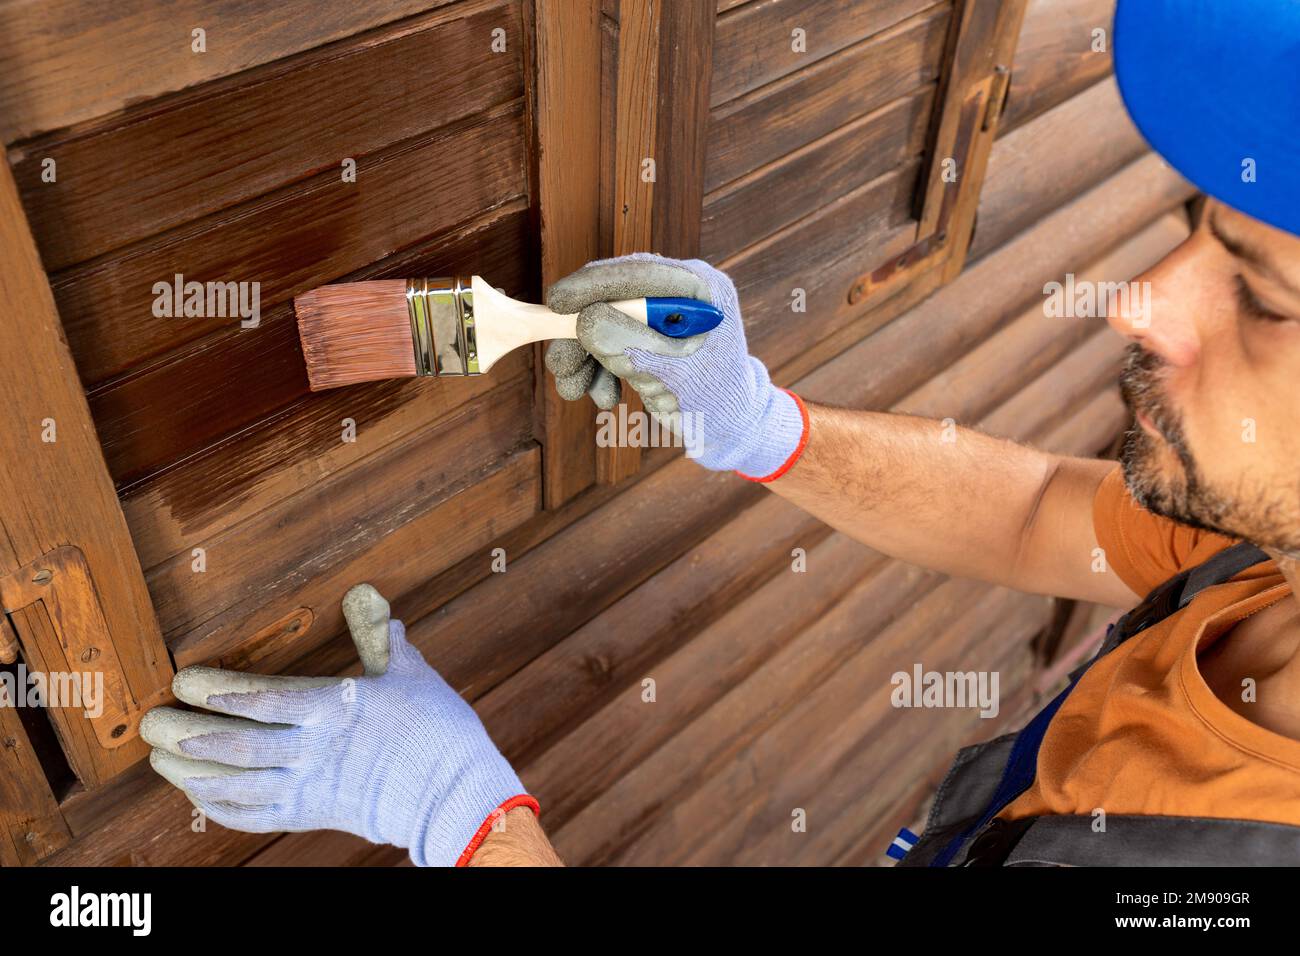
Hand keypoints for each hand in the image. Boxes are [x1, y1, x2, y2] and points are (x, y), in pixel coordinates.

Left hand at [140, 584, 534, 866]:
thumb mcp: (411, 675)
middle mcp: (311, 751)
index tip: (183, 681)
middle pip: (233, 745)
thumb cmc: (437, 730)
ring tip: (160, 756)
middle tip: (151, 722)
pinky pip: (254, 816)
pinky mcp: (312, 815)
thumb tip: (370, 598)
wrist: (455, 794)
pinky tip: (198, 795)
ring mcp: (308, 788)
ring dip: (190, 772)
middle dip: (185, 733)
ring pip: (234, 785)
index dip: (216, 691)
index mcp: (333, 709)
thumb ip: (381, 638)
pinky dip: (220, 807)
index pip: (260, 699)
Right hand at [544, 252, 807, 480]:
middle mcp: (679, 293)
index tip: (556, 301)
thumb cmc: (715, 401)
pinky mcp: (648, 333)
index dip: (593, 286)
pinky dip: (598, 367)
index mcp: (699, 289)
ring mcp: (662, 313)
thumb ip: (633, 345)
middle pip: (613, 297)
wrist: (730, 427)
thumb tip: (585, 320)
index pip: (638, 274)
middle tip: (560, 367)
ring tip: (576, 390)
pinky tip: (601, 394)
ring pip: (605, 321)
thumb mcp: (673, 374)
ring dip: (584, 356)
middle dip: (582, 334)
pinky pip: (610, 341)